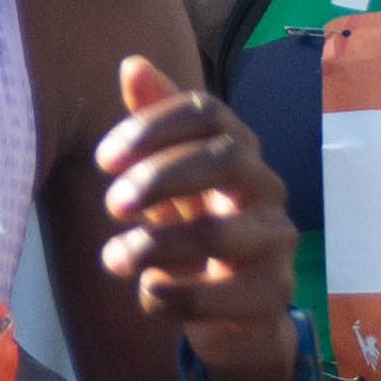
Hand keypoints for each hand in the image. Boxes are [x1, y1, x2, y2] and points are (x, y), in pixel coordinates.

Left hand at [90, 55, 302, 380]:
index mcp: (237, 149)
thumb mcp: (168, 181)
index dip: (153, 126)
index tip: (103, 160)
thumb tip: (131, 63)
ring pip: (221, 234)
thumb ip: (152, 129)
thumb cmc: (195, 232)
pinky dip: (176, 296)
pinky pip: (225, 295)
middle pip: (225, 159)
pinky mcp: (274, 295)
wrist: (236, 317)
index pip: (207, 111)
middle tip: (111, 205)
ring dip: (155, 246)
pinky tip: (148, 293)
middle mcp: (265, 187)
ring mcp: (276, 241)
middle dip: (161, 178)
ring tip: (113, 259)